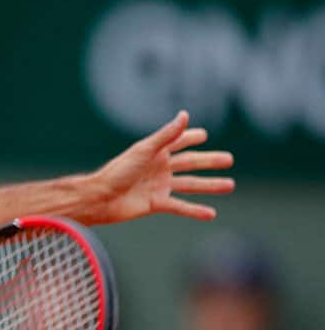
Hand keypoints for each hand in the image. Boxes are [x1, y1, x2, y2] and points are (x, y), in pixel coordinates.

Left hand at [87, 111, 233, 222]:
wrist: (100, 198)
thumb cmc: (118, 171)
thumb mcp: (144, 150)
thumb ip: (166, 135)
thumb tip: (185, 116)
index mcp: (155, 152)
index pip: (178, 141)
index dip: (190, 136)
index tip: (203, 134)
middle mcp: (159, 168)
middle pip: (190, 163)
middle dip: (209, 161)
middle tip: (229, 159)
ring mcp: (159, 186)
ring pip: (190, 185)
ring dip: (209, 185)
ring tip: (230, 185)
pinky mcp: (156, 203)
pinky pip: (180, 206)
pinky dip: (195, 210)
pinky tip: (212, 213)